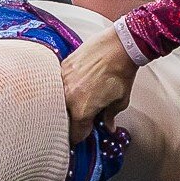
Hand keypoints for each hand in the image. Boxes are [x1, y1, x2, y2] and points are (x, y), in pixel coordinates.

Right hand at [61, 26, 136, 144]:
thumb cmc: (121, 72)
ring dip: (67, 101)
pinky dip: (66, 86)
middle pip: (63, 118)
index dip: (80, 135)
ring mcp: (62, 81)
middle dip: (72, 119)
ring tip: (80, 96)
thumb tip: (108, 126)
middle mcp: (67, 98)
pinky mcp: (62, 67)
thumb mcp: (120, 101)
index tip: (84, 131)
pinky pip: (59, 83)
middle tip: (83, 114)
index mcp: (81, 111)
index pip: (74, 134)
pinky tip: (76, 82)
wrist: (120, 45)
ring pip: (58, 100)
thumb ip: (110, 116)